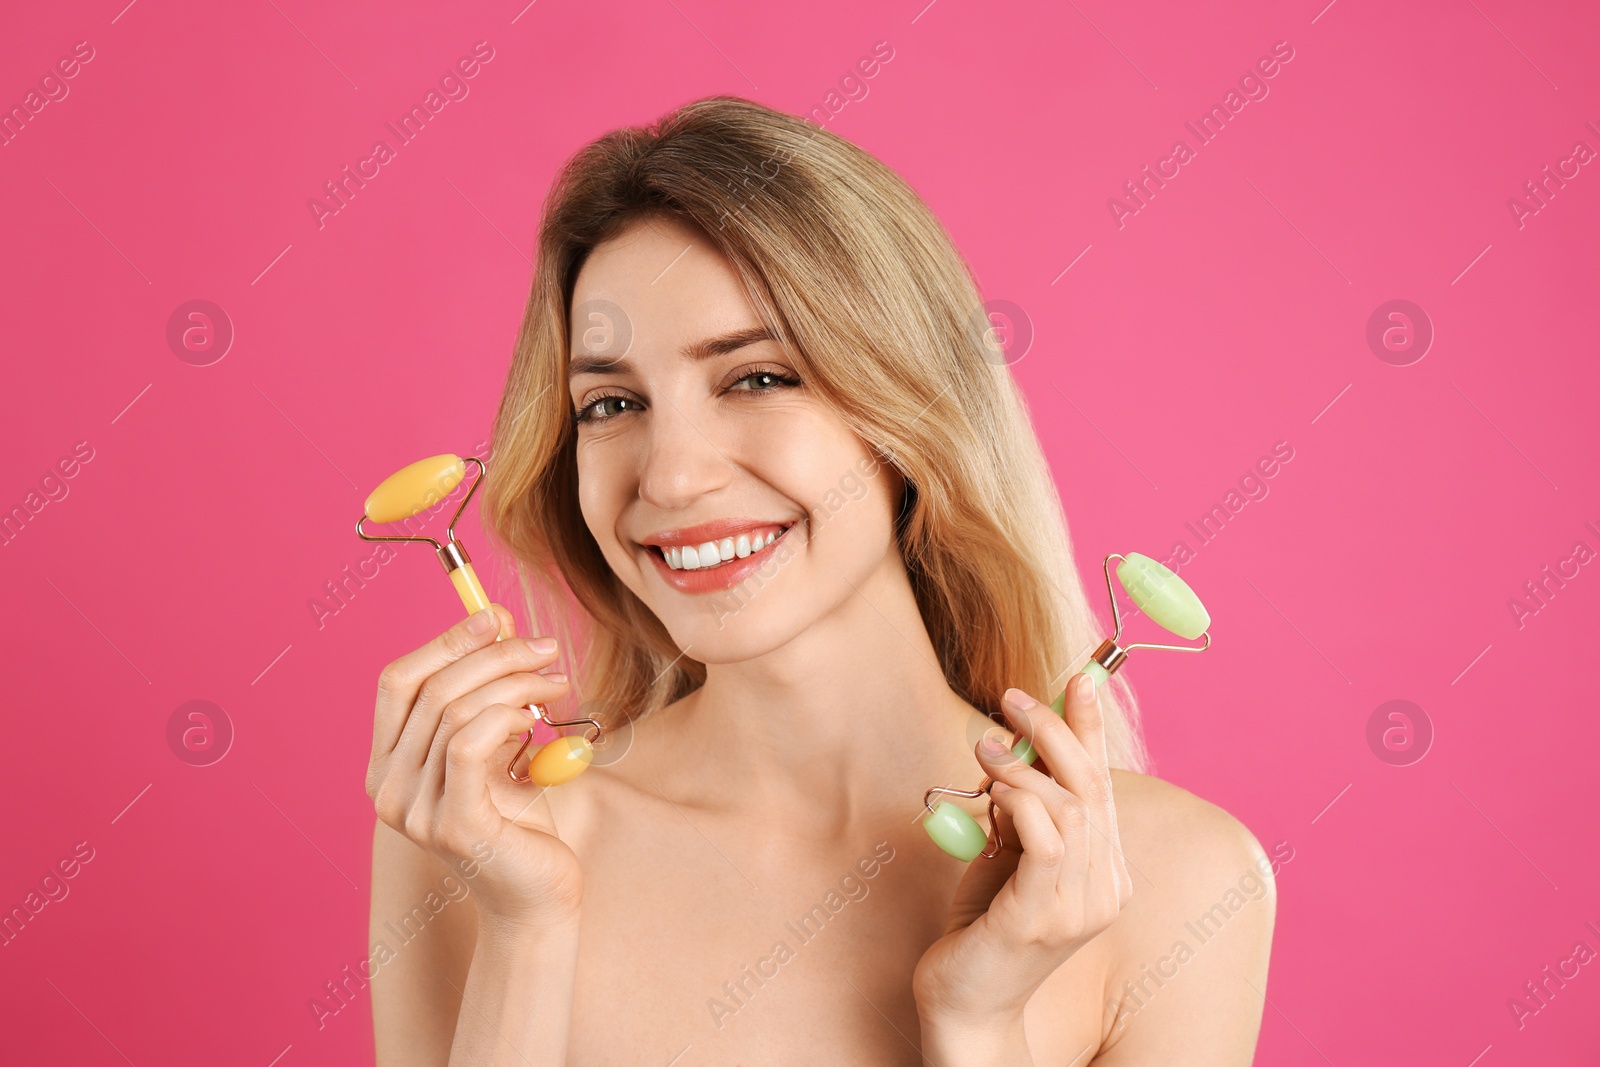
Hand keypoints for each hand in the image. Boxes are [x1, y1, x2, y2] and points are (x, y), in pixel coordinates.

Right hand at [366, 604, 583, 924]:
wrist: (538, 899)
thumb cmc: (521, 823)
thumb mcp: (498, 749)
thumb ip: (488, 696)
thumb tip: (500, 621)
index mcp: (390, 766)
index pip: (397, 681)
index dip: (445, 641)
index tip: (496, 617)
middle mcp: (390, 789)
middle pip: (431, 688)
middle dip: (493, 655)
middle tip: (545, 646)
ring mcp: (415, 810)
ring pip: (455, 710)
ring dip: (513, 683)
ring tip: (555, 682)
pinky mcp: (453, 824)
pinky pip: (469, 744)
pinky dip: (506, 716)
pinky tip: (536, 722)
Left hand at [913, 673, 1132, 1025]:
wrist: (965, 1005)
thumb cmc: (982, 929)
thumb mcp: (1006, 856)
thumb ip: (1020, 810)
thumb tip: (1012, 746)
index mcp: (1106, 872)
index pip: (1104, 786)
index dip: (1092, 730)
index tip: (1080, 679)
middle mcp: (1105, 888)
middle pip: (1092, 786)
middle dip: (1055, 729)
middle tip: (1012, 697)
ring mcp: (1078, 906)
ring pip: (1067, 806)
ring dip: (1022, 764)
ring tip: (984, 752)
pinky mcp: (1041, 918)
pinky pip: (1044, 840)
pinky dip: (1019, 803)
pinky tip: (992, 795)